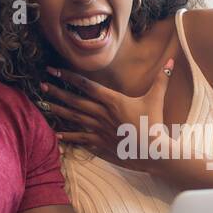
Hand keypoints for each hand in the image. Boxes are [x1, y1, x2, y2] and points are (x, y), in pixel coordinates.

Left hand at [41, 61, 174, 169]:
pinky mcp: (100, 143)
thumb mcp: (156, 99)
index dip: (69, 76)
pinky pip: (81, 139)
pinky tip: (56, 135)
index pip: (86, 85)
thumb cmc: (155, 124)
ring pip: (74, 118)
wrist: (154, 151)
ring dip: (58, 111)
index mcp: (113, 100)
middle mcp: (103, 113)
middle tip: (41, 85)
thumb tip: (172, 61)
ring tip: (43, 105)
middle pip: (75, 101)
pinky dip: (68, 137)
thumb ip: (161, 79)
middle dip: (57, 92)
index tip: (54, 69)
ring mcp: (100, 129)